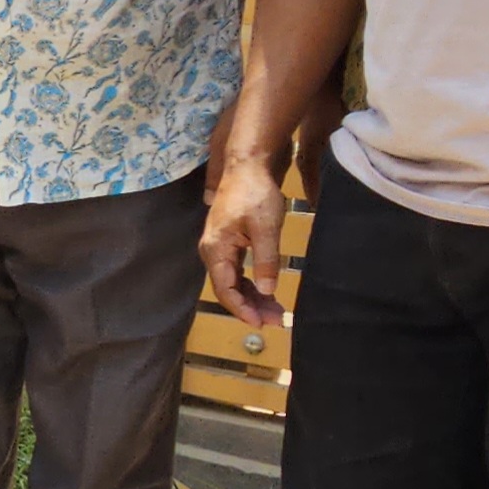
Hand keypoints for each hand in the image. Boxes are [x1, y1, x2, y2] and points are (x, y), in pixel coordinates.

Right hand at [200, 153, 290, 328]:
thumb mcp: (266, 228)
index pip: (225, 289)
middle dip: (251, 307)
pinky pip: (237, 271)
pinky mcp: (229, 243)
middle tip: (276, 320)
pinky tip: (266, 292)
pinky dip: (251, 284)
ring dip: (252, 297)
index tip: (261, 322)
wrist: (248, 166)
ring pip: (233, 282)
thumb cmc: (256, 193)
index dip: (242, 309)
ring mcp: (219, 247)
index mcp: (216, 249)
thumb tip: (269, 290)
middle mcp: (212, 251)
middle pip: (228, 289)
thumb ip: (266, 260)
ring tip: (274, 311)